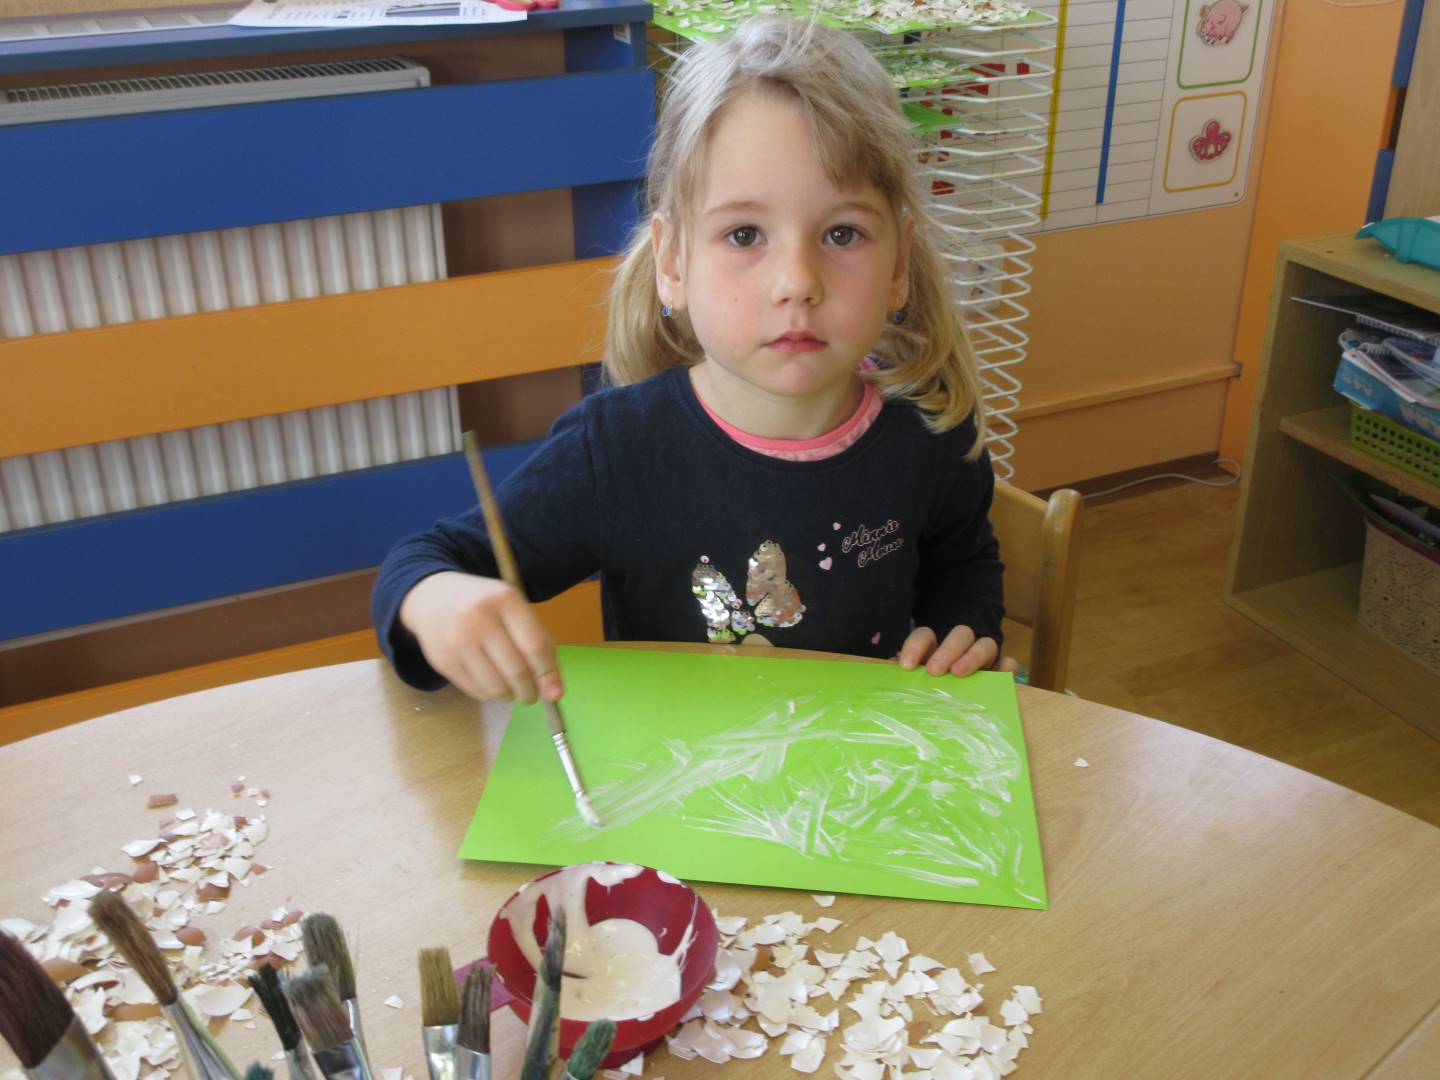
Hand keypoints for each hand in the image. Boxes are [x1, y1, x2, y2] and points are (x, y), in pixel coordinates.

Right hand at [398, 571, 561, 703]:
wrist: (432, 597)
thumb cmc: (485, 606)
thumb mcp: (514, 610)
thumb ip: (539, 644)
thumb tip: (554, 692)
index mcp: (504, 599)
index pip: (534, 645)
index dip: (548, 674)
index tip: (555, 693)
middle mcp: (479, 618)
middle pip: (516, 670)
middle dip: (529, 691)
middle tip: (531, 695)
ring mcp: (457, 640)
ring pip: (495, 687)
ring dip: (509, 695)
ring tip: (511, 688)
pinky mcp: (443, 660)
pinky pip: (476, 692)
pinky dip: (489, 694)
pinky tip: (490, 681)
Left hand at [897, 625, 1020, 677]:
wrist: (959, 694)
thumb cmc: (929, 687)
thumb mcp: (916, 678)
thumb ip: (907, 675)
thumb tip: (890, 674)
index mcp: (936, 645)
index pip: (925, 635)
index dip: (915, 646)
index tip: (906, 666)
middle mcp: (961, 646)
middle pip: (960, 634)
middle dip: (947, 650)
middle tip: (934, 671)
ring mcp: (984, 656)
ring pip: (985, 644)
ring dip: (973, 656)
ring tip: (959, 673)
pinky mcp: (1000, 670)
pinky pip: (1007, 662)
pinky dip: (1006, 666)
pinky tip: (1002, 674)